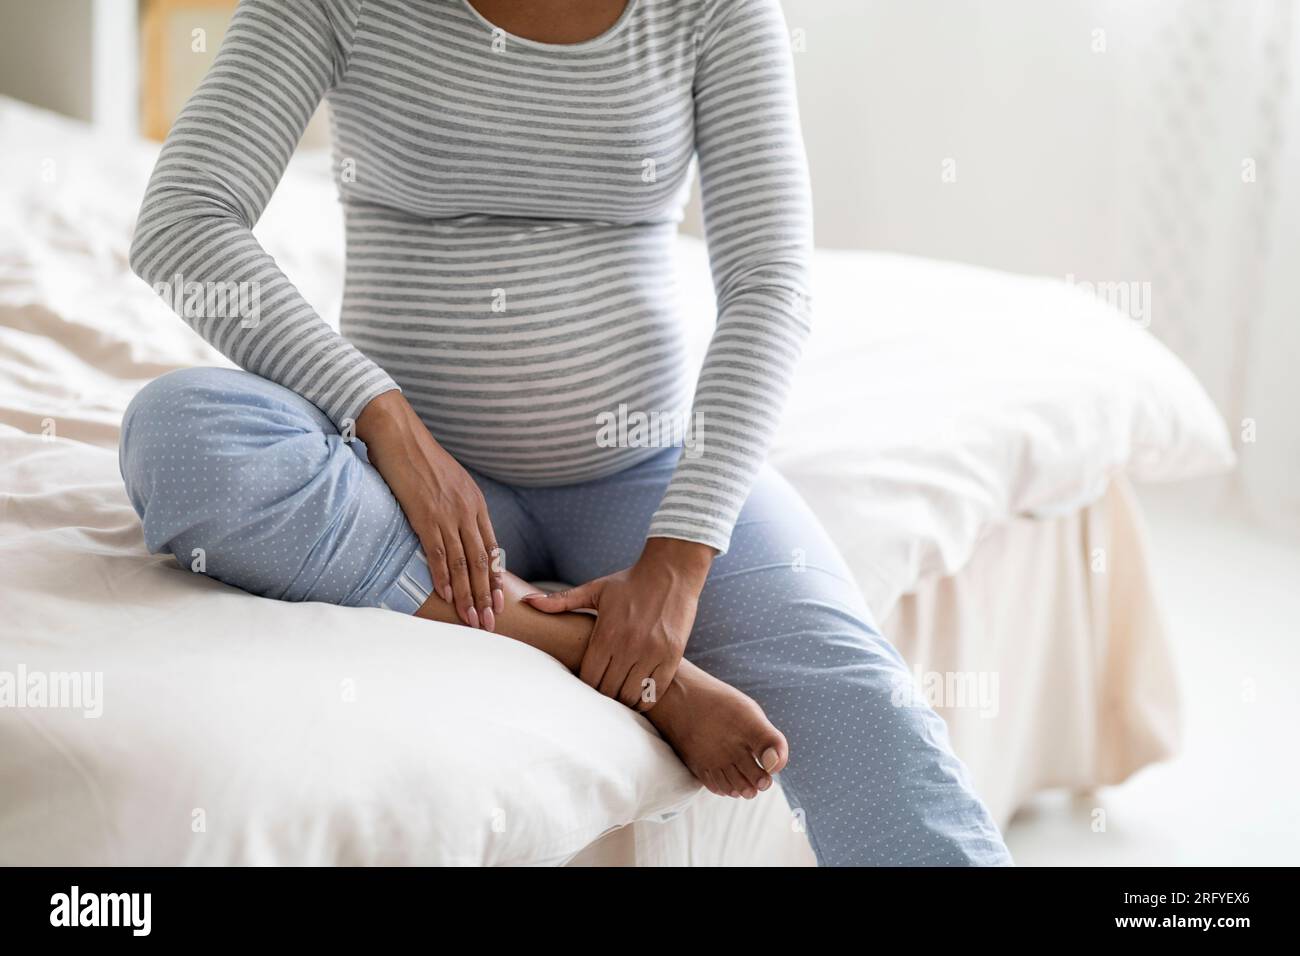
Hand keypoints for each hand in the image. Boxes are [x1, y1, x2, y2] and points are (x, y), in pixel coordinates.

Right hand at [356, 390, 502, 629]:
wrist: (398, 433)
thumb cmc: (418, 458)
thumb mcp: (449, 483)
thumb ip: (456, 507)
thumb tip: (455, 531)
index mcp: (475, 503)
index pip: (491, 549)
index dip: (494, 578)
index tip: (499, 602)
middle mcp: (467, 510)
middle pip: (481, 562)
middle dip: (486, 595)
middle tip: (490, 623)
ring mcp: (447, 513)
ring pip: (462, 562)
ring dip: (467, 594)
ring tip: (472, 619)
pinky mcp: (424, 514)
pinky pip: (437, 552)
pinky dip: (442, 576)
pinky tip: (446, 595)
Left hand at [524, 537, 714, 709]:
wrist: (671, 571)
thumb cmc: (629, 582)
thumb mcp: (595, 590)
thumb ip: (560, 601)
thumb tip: (527, 601)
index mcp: (606, 634)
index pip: (589, 678)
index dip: (586, 687)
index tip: (587, 684)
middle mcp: (628, 646)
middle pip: (609, 691)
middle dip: (603, 696)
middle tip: (602, 695)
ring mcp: (652, 653)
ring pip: (631, 695)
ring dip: (624, 700)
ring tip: (620, 696)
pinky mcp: (672, 656)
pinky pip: (655, 691)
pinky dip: (645, 698)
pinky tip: (639, 694)